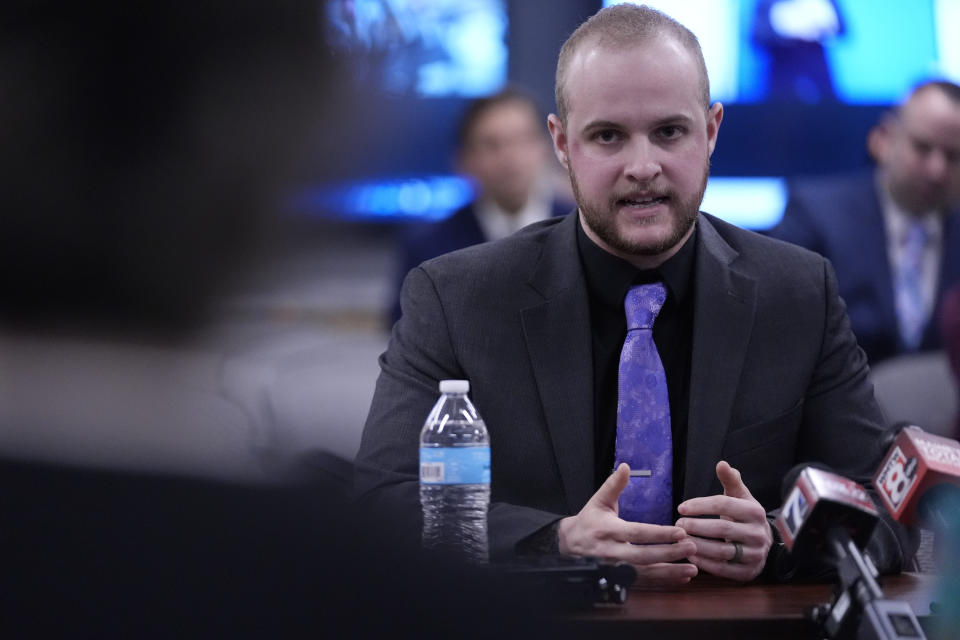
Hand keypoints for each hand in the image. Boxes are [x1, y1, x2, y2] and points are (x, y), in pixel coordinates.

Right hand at [557, 463, 697, 585]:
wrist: (569, 544)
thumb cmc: (589, 520)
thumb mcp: (598, 501)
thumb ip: (613, 485)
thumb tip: (625, 466)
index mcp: (608, 530)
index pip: (637, 533)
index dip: (659, 534)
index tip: (680, 532)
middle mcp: (611, 552)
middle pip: (643, 556)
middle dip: (669, 554)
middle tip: (692, 548)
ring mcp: (614, 568)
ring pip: (645, 573)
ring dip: (669, 572)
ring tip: (692, 568)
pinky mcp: (618, 578)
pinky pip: (643, 582)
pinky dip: (662, 581)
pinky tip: (681, 578)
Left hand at [675, 461, 772, 581]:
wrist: (764, 543)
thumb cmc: (744, 515)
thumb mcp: (740, 496)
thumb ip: (730, 480)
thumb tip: (722, 463)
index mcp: (755, 511)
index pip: (724, 505)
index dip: (700, 505)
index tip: (680, 507)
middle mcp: (758, 533)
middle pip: (722, 529)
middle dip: (696, 526)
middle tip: (678, 524)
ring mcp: (755, 555)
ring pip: (722, 551)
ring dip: (698, 545)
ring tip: (681, 539)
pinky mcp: (749, 572)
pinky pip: (724, 570)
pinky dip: (705, 564)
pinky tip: (690, 556)